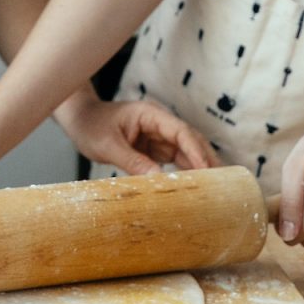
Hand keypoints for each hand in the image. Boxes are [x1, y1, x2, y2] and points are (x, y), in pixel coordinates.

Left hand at [56, 91, 219, 174]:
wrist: (80, 120)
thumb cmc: (91, 125)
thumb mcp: (109, 145)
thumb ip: (132, 161)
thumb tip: (157, 179)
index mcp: (151, 115)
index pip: (181, 132)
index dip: (195, 150)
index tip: (207, 168)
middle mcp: (159, 124)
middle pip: (190, 141)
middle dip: (206, 159)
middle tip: (223, 181)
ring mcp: (158, 137)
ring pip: (185, 152)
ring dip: (199, 168)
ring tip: (215, 187)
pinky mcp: (153, 149)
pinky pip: (174, 161)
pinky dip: (185, 172)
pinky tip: (195, 186)